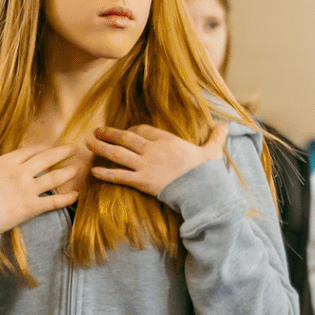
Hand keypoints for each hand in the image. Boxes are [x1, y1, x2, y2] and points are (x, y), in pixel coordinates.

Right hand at [0, 138, 80, 239]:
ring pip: (54, 177)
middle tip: (74, 148)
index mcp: (3, 163)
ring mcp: (26, 190)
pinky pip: (54, 201)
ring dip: (68, 172)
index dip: (41, 148)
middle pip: (45, 159)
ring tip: (79, 167)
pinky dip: (67, 198)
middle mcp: (17, 173)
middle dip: (61, 153)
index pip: (28, 151)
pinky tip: (77, 195)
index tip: (51, 146)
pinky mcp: (30, 207)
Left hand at [89, 122, 227, 196]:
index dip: (133, 129)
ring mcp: (146, 165)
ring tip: (88, 143)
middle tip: (97, 130)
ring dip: (102, 147)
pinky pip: (120, 176)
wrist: (203, 190)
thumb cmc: (208, 172)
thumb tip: (226, 124)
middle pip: (127, 137)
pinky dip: (106, 173)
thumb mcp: (213, 151)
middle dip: (110, 133)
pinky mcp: (143, 181)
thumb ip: (216, 137)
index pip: (144, 130)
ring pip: (118, 153)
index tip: (126, 131)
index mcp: (167, 140)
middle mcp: (153, 149)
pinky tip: (94, 171)